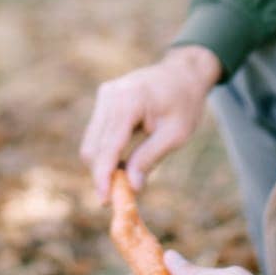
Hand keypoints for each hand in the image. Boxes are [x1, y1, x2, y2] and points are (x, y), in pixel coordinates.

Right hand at [80, 45, 221, 203]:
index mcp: (129, 100)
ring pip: (91, 142)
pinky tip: (122, 163)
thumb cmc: (184, 103)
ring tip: (125, 180)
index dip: (103, 176)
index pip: (108, 146)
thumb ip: (150, 158)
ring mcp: (104, 95)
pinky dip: (105, 153)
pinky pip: (97, 133)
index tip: (104, 201)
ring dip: (103, 165)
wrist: (183, 74)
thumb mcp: (175, 134)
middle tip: (119, 198)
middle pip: (93, 147)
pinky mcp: (104, 99)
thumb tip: (131, 187)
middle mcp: (110, 95)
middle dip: (102, 174)